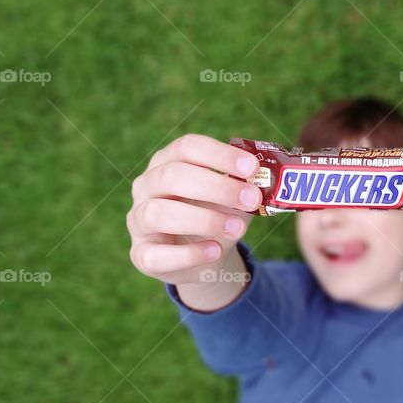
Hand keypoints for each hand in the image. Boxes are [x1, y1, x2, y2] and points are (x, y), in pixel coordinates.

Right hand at [126, 134, 262, 307]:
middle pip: (172, 176)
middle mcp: (147, 186)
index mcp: (168, 162)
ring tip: (238, 228)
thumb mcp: (232, 198)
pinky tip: (215, 251)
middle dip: (217, 187)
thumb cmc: (216, 214)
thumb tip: (264, 181)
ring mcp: (138, 220)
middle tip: (251, 200)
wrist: (204, 255)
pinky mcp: (142, 254)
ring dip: (204, 220)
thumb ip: (242, 187)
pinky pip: (157, 255)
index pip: (187, 147)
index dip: (220, 155)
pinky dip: (189, 254)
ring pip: (159, 213)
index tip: (252, 167)